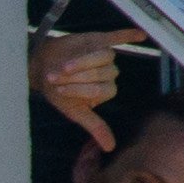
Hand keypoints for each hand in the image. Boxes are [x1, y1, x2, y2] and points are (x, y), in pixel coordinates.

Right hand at [30, 25, 148, 152]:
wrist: (42, 67)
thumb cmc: (57, 90)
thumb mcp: (74, 111)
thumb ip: (94, 126)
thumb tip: (111, 148)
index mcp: (106, 90)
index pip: (100, 89)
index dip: (80, 89)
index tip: (59, 90)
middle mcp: (109, 73)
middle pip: (102, 73)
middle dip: (77, 76)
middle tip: (57, 77)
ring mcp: (105, 56)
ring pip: (104, 56)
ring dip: (82, 61)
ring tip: (63, 66)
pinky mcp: (99, 40)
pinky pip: (118, 37)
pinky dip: (129, 35)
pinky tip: (141, 34)